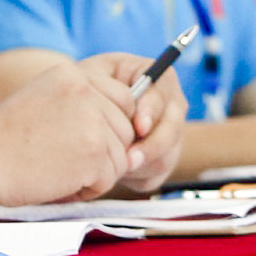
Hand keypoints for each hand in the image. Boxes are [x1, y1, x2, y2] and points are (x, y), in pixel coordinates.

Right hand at [0, 60, 136, 204]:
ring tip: (61, 171)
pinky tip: (60, 183)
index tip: (85, 140)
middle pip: (126, 129)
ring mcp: (93, 121)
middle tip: (68, 160)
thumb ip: (79, 102)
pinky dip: (88, 189)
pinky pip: (110, 179)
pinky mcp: (95, 152)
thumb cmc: (4, 139)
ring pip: (121, 156)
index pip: (123, 98)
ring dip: (96, 172)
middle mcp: (86, 92)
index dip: (110, 125)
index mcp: (73, 74)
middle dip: (106, 151)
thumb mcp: (42, 99)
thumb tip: (125, 123)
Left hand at [81, 50, 188, 194]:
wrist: (82, 118)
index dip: (154, 111)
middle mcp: (171, 107)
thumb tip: (127, 106)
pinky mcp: (161, 160)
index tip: (140, 126)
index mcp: (158, 80)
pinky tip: (115, 172)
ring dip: (141, 165)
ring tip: (115, 168)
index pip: (164, 93)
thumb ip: (106, 86)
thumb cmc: (87, 91)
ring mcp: (170, 136)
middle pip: (173, 129)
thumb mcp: (91, 79)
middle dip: (152, 147)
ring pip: (166, 156)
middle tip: (129, 160)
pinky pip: (156, 175)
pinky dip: (135, 177)